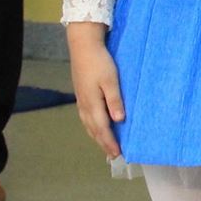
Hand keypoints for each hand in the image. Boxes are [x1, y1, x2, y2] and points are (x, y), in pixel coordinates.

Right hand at [67, 24, 124, 158]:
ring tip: (105, 145)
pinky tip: (95, 126)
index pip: (102, 128)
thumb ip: (114, 100)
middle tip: (113, 155)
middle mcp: (85, 105)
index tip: (118, 154)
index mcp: (92, 103)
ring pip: (88, 125)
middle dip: (103, 143)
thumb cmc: (99, 62)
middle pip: (94, 130)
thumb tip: (119, 120)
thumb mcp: (110, 80)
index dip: (110, 142)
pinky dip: (92, 127)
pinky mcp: (81, 94)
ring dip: (97, 136)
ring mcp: (81, 100)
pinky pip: (86, 117)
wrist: (82, 45)